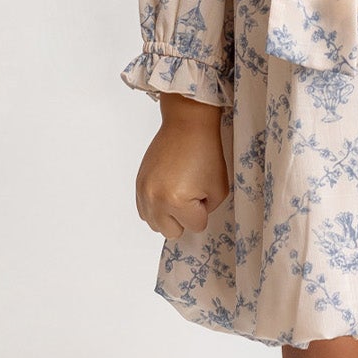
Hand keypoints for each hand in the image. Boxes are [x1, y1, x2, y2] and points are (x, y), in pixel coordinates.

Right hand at [135, 101, 229, 238]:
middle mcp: (155, 199)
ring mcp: (144, 192)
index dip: (203, 210)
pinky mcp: (138, 184)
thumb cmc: (205, 153)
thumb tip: (190, 218)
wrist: (186, 126)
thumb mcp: (218, 189)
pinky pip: (144, 211)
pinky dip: (156, 207)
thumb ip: (206, 211)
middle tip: (190, 193)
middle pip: (172, 232)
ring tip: (177, 193)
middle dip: (184, 217)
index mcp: (176, 201)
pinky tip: (167, 191)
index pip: (196, 226)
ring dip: (168, 215)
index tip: (202, 190)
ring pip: (155, 224)